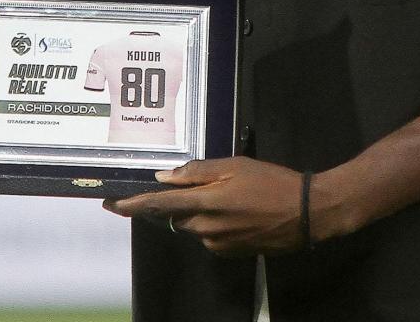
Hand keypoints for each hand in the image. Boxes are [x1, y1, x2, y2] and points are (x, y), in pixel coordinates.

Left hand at [104, 157, 307, 255]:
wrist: (306, 213)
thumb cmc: (272, 183)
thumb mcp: (234, 166)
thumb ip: (197, 172)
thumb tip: (165, 177)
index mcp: (205, 203)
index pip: (158, 204)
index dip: (133, 204)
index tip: (112, 203)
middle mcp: (205, 228)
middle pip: (175, 215)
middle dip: (180, 202)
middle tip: (205, 186)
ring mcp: (217, 244)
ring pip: (193, 225)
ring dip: (200, 212)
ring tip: (231, 197)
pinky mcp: (229, 253)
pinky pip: (210, 236)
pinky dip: (214, 223)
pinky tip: (238, 212)